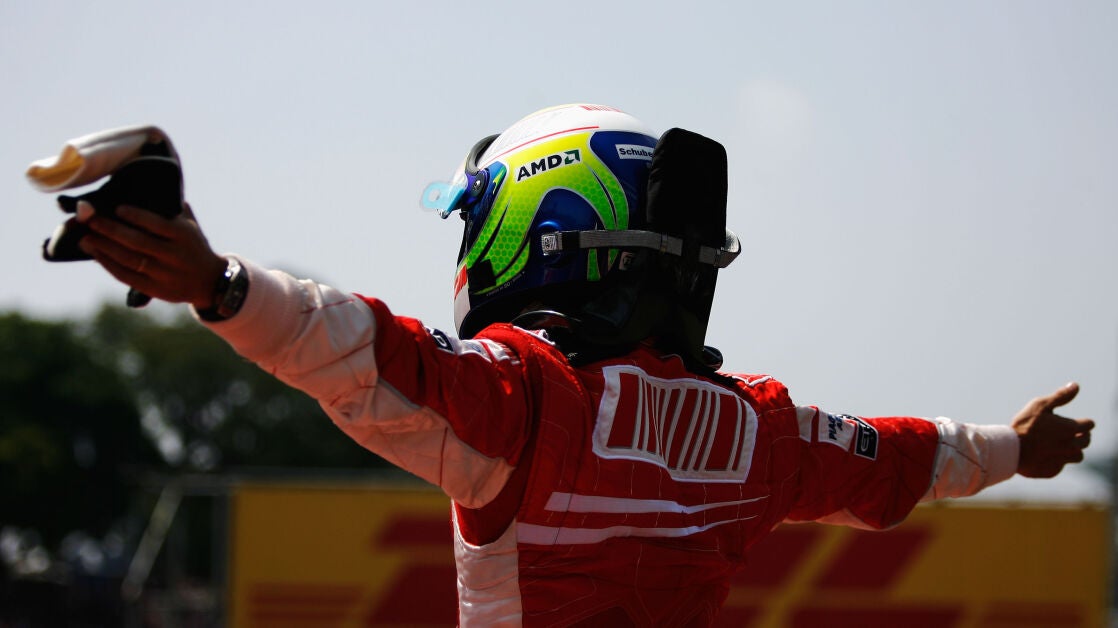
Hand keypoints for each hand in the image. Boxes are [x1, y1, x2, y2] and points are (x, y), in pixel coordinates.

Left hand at [77, 201, 226, 309]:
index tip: (117, 207)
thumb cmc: (193, 246)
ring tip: (85, 237)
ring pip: (129, 259)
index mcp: (184, 236)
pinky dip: (108, 264)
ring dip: (104, 247)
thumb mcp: (191, 225)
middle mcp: (174, 255)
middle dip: (110, 230)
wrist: (210, 281)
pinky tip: (95, 253)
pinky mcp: (155, 289)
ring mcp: (165, 274)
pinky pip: (127, 276)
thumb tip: (146, 186)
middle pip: (137, 242)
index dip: (136, 216)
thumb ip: (171, 208)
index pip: (157, 224)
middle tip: (90, 219)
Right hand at [1012, 382, 1093, 477]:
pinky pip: (1061, 465)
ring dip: (1072, 450)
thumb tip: (1076, 386)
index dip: (1082, 421)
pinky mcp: (1054, 471)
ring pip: (1078, 455)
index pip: (1089, 424)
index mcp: (1071, 428)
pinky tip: (1044, 454)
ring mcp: (1064, 459)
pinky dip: (1056, 460)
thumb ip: (1060, 396)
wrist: (1010, 450)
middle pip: (1086, 440)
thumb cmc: (1024, 425)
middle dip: (1079, 435)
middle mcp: (1072, 445)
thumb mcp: (1040, 405)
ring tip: (1057, 445)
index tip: (1072, 421)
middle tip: (1064, 432)